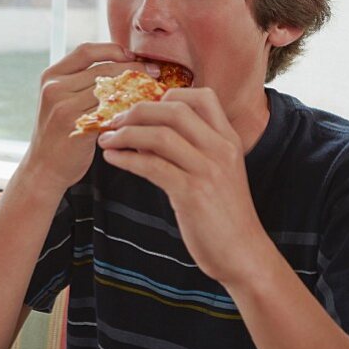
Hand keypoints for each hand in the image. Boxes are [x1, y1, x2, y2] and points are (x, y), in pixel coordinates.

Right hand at [22, 42, 153, 193]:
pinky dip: (129, 110)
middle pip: (103, 69)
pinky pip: (111, 113)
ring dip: (135, 90)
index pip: (86, 50)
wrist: (43, 168)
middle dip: (132, 68)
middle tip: (154, 72)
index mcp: (51, 76)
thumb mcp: (59, 100)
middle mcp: (55, 88)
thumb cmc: (58, 132)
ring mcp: (64, 108)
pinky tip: (141, 112)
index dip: (113, 50)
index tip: (132, 56)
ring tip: (152, 91)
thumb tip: (121, 63)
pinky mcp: (78, 128)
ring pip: (110, 91)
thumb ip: (80, 82)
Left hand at [96, 88, 272, 285]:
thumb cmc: (223, 215)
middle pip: (174, 109)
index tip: (143, 108)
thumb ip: (189, 150)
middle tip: (114, 121)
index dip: (168, 94)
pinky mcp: (192, 193)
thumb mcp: (215, 173)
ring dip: (125, 134)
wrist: (243, 254)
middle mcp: (221, 149)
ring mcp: (208, 170)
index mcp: (229, 140)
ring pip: (160, 135)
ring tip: (106, 140)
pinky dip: (126, 159)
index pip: (202, 96)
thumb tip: (144, 135)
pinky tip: (112, 159)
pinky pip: (152, 166)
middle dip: (137, 111)